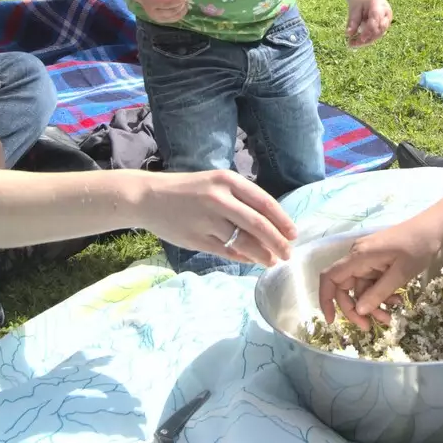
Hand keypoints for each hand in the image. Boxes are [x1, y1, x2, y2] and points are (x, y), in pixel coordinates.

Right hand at [135, 0, 189, 22]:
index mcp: (151, 0)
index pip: (169, 2)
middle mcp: (153, 12)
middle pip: (173, 10)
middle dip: (182, 3)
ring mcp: (157, 18)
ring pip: (175, 16)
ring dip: (183, 8)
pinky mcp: (161, 21)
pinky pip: (175, 19)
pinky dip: (181, 12)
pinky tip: (181, 5)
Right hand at [136, 170, 297, 267]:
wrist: (149, 197)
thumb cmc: (187, 190)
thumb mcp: (215, 183)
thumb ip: (241, 200)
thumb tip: (271, 224)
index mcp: (227, 181)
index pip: (264, 202)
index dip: (282, 220)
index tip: (293, 234)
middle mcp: (219, 199)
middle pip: (258, 224)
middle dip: (278, 242)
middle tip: (288, 254)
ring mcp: (207, 220)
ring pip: (244, 242)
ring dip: (262, 254)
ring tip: (272, 261)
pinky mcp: (196, 239)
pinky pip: (227, 252)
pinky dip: (242, 257)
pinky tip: (251, 260)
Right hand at [317, 213, 442, 327]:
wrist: (433, 228)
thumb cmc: (418, 247)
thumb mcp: (400, 274)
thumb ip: (378, 293)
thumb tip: (359, 311)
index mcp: (359, 256)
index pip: (330, 277)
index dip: (326, 299)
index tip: (332, 321)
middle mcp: (358, 257)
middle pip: (345, 288)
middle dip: (356, 309)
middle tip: (369, 327)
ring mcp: (367, 259)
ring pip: (361, 289)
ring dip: (372, 305)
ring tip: (390, 317)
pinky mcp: (377, 261)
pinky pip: (372, 283)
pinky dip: (381, 295)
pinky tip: (396, 301)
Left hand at [345, 0, 392, 47]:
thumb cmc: (360, 1)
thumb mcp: (354, 8)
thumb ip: (353, 20)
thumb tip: (348, 34)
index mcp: (378, 5)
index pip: (376, 19)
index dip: (369, 30)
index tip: (360, 39)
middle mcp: (386, 13)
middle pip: (379, 29)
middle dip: (367, 38)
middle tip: (352, 43)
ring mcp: (387, 20)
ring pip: (379, 34)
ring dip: (366, 41)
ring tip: (352, 44)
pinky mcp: (384, 26)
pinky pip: (377, 35)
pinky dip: (367, 39)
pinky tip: (356, 42)